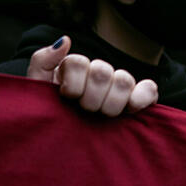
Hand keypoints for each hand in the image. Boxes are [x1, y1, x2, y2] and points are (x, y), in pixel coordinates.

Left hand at [26, 36, 157, 115]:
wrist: (62, 145)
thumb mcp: (36, 90)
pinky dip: (141, 97)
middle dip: (90, 97)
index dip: (73, 83)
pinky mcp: (139, 99)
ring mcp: (121, 87)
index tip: (66, 98)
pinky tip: (131, 108)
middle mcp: (100, 74)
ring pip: (123, 80)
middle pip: (102, 71)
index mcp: (77, 69)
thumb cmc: (50, 116)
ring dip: (111, 102)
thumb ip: (42, 61)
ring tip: (102, 116)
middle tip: (84, 111)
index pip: (80, 61)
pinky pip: (149, 89)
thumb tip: (66, 40)